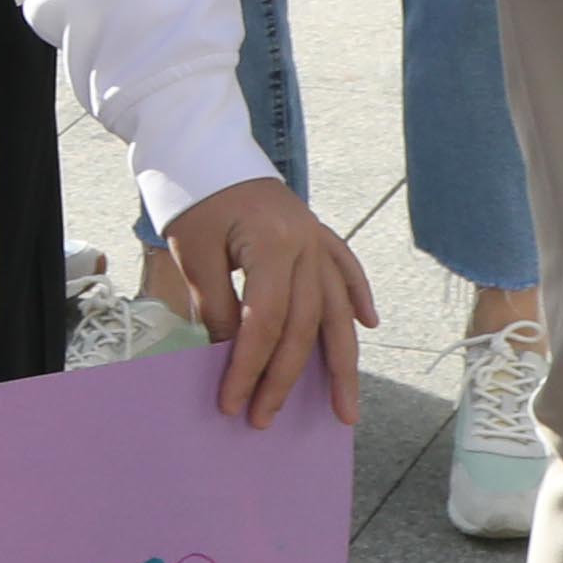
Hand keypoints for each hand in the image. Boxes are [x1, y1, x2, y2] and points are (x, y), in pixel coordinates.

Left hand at [160, 180, 371, 431]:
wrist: (203, 143)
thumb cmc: (193, 196)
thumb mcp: (194, 254)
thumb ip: (218, 306)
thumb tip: (231, 356)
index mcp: (272, 244)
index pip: (265, 322)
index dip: (249, 367)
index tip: (233, 402)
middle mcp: (305, 242)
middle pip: (304, 325)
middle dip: (284, 378)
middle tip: (266, 418)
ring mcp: (316, 236)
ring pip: (337, 308)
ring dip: (343, 363)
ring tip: (348, 409)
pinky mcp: (316, 230)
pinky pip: (346, 267)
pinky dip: (359, 296)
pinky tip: (369, 325)